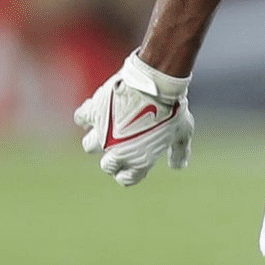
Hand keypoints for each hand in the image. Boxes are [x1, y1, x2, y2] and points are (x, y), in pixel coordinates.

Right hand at [73, 52, 193, 185]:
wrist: (156, 86)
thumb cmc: (172, 110)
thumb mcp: (182, 132)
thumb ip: (179, 151)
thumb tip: (179, 166)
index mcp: (139, 162)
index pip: (126, 178)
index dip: (127, 171)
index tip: (130, 162)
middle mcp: (117, 153)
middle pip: (107, 165)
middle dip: (113, 155)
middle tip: (121, 141)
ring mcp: (102, 134)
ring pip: (89, 145)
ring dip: (97, 137)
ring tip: (108, 125)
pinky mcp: (94, 114)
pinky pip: (81, 118)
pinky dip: (86, 115)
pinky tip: (96, 108)